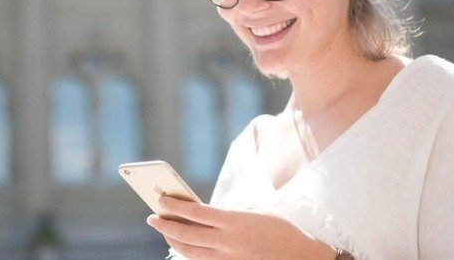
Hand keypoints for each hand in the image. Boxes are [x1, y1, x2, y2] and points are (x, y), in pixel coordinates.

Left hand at [146, 195, 336, 259]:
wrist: (301, 256)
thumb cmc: (281, 228)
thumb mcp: (257, 210)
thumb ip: (229, 212)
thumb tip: (204, 212)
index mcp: (236, 222)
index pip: (197, 213)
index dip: (176, 206)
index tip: (161, 199)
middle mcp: (229, 242)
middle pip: (188, 235)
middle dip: (166, 225)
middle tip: (152, 217)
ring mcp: (229, 259)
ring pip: (191, 252)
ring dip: (174, 240)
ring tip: (164, 230)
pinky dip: (189, 253)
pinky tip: (182, 245)